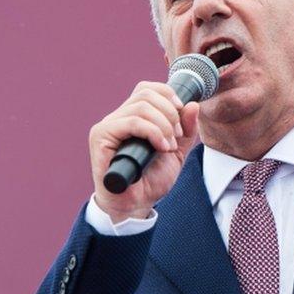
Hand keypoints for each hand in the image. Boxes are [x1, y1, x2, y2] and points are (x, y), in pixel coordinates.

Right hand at [89, 81, 199, 222]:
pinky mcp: (101, 137)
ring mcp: (108, 126)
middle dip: (170, 113)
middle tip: (176, 136)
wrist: (136, 205)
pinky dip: (153, 132)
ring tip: (169, 146)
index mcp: (133, 117)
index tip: (181, 112)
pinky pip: (131, 122)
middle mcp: (118, 118)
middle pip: (146, 94)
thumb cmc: (151, 180)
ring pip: (141, 107)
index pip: (147, 89)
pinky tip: (161, 148)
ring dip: (164, 125)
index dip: (168, 95)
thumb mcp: (177, 152)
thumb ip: (186, 130)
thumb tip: (193, 105)